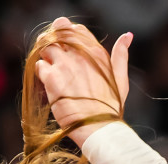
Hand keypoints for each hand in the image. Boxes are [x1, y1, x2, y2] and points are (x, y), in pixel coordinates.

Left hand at [33, 17, 132, 146]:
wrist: (99, 128)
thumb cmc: (111, 107)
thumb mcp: (120, 78)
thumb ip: (121, 55)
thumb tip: (128, 35)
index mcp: (96, 53)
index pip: (77, 30)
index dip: (69, 35)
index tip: (68, 47)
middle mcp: (80, 55)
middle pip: (58, 31)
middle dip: (53, 37)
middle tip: (53, 50)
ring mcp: (65, 65)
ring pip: (45, 45)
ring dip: (45, 53)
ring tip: (49, 65)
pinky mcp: (52, 78)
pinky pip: (39, 66)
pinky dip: (42, 73)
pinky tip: (49, 83)